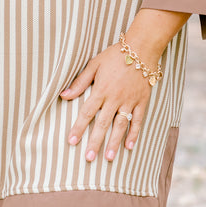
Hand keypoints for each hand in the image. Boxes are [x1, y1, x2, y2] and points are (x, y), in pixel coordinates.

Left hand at [59, 8, 189, 162]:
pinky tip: (129, 146)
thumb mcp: (94, 64)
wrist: (141, 48)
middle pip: (102, 123)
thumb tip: (64, 95)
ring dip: (114, 142)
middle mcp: (115, 98)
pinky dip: (134, 134)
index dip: (78, 128)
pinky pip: (137, 120)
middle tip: (88, 157)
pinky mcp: (142, 101)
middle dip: (94, 141)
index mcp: (101, 90)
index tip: (71, 141)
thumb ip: (80, 82)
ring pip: (120, 126)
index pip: (87, 112)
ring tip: (108, 157)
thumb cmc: (115, 55)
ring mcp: (129, 101)